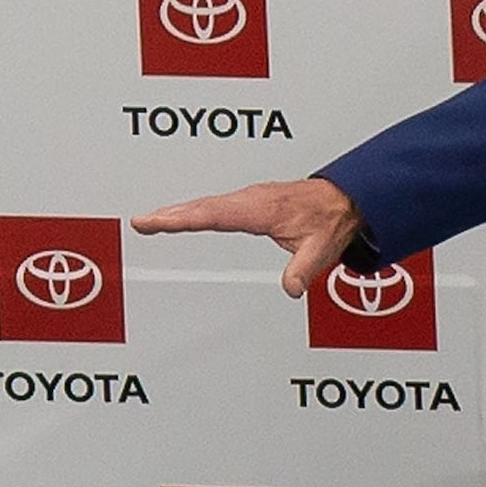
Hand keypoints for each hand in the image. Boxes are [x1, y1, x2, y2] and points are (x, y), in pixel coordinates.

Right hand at [132, 177, 365, 299]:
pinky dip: (195, 209)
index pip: (213, 214)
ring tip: (151, 220)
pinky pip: (215, 204)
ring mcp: (248, 198)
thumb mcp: (320, 249)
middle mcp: (250, 200)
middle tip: (141, 222)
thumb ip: (304, 269)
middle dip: (170, 214)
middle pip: (203, 207)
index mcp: (261, 209)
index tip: (156, 220)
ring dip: (179, 211)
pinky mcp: (249, 200)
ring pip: (207, 203)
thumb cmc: (330, 220)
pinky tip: (183, 215)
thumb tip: (292, 288)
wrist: (344, 200)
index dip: (182, 218)